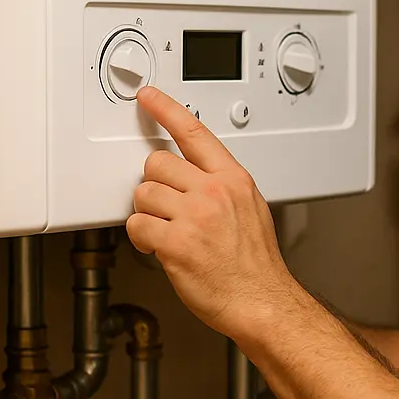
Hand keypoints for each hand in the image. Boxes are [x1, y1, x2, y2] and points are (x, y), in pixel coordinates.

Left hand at [126, 86, 290, 337]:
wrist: (261, 300)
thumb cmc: (256, 263)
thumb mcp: (251, 208)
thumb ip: (224, 186)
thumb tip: (196, 175)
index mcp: (233, 179)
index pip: (195, 133)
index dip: (166, 110)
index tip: (149, 97)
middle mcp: (214, 192)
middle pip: (157, 163)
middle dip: (155, 185)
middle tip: (167, 207)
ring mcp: (194, 216)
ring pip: (143, 194)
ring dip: (148, 214)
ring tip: (166, 232)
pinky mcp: (175, 243)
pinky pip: (137, 226)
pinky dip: (141, 238)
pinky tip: (158, 248)